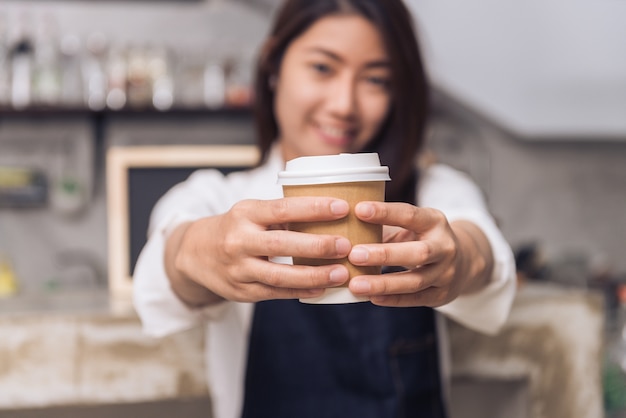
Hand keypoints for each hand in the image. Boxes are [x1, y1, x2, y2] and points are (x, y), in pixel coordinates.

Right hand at [170, 197, 351, 303]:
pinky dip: (300, 292)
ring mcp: (238, 268)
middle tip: (346, 246)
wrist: (194, 253)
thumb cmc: (235, 228)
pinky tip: (322, 289)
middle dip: (317, 246)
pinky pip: (274, 293)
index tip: (341, 207)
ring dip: (313, 276)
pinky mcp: (240, 291)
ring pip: (279, 275)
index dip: (313, 208)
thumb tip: (329, 213)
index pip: (282, 208)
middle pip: (281, 244)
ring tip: (341, 274)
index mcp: (245, 213)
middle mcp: (239, 240)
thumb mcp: (251, 212)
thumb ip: (281, 214)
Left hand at [347, 201, 491, 306]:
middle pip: (418, 252)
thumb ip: (384, 226)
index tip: (359, 210)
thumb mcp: (411, 225)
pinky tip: (371, 297)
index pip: (410, 215)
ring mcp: (446, 273)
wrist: (463, 262)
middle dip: (385, 254)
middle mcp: (445, 247)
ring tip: (356, 284)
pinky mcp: (441, 295)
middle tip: (354, 254)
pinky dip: (393, 299)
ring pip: (415, 281)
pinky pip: (415, 299)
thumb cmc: (422, 238)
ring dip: (384, 283)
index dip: (385, 212)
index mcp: (434, 221)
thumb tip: (344, 225)